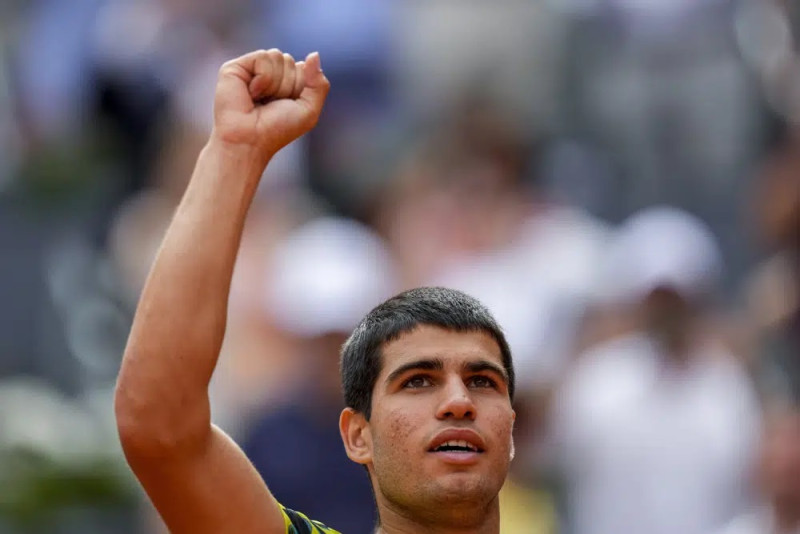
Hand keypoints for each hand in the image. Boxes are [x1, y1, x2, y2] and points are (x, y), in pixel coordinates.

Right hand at [211, 49, 328, 158]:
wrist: (250, 140)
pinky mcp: (236, 67)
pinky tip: (251, 93)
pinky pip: (263, 57)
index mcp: (285, 82)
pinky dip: (263, 78)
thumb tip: (314, 54)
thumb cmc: (277, 130)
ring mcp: (251, 70)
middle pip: (290, 60)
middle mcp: (268, 74)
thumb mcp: (309, 110)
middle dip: (287, 85)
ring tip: (260, 99)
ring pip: (277, 56)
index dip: (300, 88)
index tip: (287, 106)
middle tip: (271, 104)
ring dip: (275, 84)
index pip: (304, 68)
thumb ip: (319, 83)